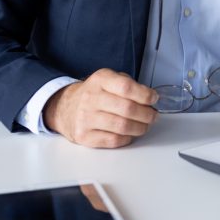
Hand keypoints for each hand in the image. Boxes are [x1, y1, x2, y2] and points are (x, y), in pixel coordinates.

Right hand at [43, 68, 157, 148]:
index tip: (154, 98)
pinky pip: (113, 140)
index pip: (126, 87)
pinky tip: (130, 134)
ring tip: (145, 125)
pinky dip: (127, 138)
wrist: (65, 107)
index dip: (145, 95)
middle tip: (153, 115)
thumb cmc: (94, 93)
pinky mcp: (84, 136)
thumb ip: (128, 85)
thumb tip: (150, 98)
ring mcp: (86, 118)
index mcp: (100, 80)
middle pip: (127, 109)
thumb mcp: (108, 79)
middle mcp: (91, 98)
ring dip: (140, 128)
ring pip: (122, 126)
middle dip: (147, 114)